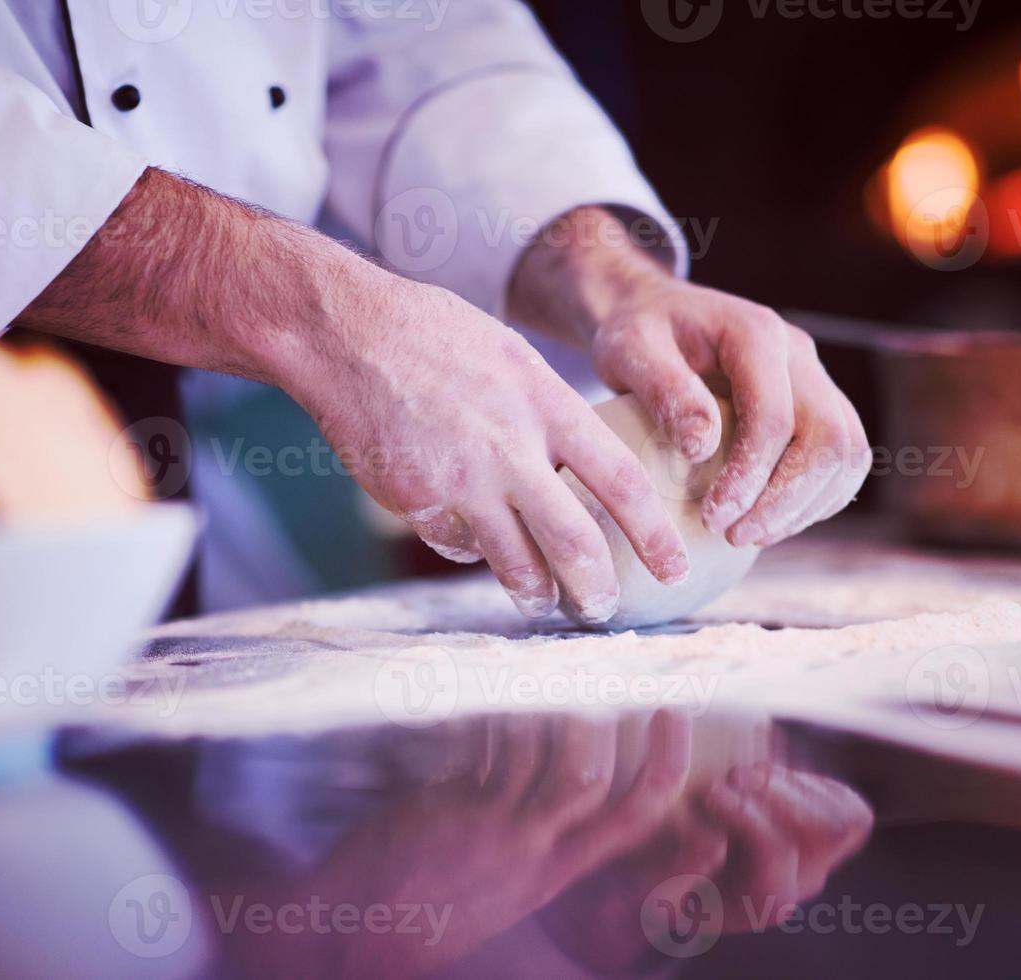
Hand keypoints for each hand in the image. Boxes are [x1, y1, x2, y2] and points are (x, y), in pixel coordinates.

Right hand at [285, 270, 690, 622]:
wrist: (346, 336)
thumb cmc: (432, 334)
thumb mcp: (511, 356)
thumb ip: (549, 411)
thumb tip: (581, 460)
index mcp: (544, 405)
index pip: (621, 481)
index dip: (655, 533)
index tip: (674, 565)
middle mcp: (509, 449)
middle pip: (575, 543)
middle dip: (599, 589)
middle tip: (607, 608)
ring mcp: (461, 483)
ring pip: (517, 565)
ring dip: (539, 594)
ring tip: (548, 602)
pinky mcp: (417, 503)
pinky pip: (460, 548)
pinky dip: (474, 554)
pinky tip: (476, 546)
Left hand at [509, 207, 871, 547]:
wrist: (656, 315)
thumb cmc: (639, 334)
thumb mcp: (631, 350)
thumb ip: (664, 390)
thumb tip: (702, 449)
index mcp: (756, 334)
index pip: (774, 417)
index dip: (750, 476)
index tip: (712, 518)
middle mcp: (798, 354)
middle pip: (828, 438)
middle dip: (785, 500)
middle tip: (734, 536)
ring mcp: (814, 379)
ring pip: (847, 453)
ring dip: (805, 506)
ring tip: (748, 535)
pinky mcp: (817, 406)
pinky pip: (842, 461)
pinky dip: (815, 500)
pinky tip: (769, 522)